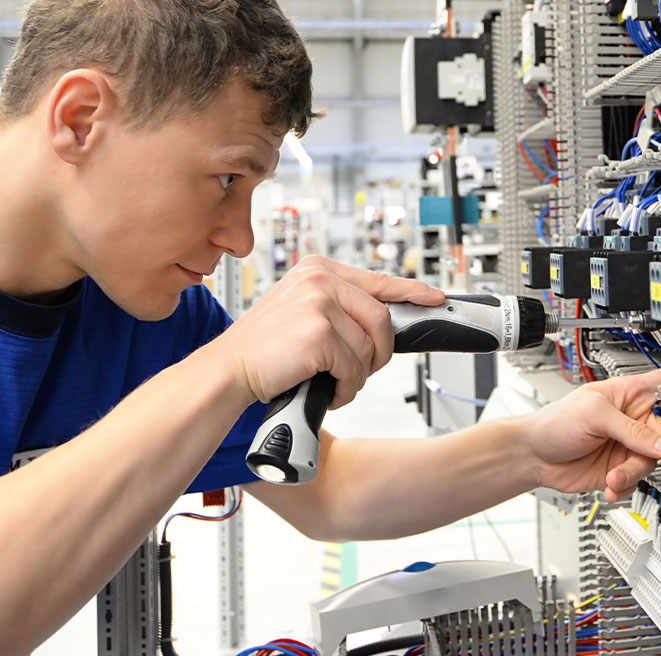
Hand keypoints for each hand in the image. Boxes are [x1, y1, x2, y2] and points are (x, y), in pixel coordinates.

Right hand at [216, 256, 444, 407]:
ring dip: (357, 376)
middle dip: (378, 355)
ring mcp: (319, 303)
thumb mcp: (301, 312)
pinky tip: (326, 390)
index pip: (377, 279)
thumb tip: (381, 321)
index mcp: (318, 269)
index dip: (411, 291)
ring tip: (332, 382)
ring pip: (369, 348)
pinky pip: (354, 368)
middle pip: (382, 319)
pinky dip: (345, 388)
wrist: (228, 370)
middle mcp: (320, 279)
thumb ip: (337, 307)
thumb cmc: (264, 349)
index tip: (433, 298)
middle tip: (359, 371)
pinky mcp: (319, 333)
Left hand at [525, 359, 660, 501]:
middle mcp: (635, 419)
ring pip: (655, 464)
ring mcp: (630, 445)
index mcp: (630, 393)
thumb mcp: (594, 416)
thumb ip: (631, 430)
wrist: (533, 455)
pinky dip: (625, 487)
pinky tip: (610, 486)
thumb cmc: (555, 422)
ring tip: (614, 476)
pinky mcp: (623, 469)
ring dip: (635, 473)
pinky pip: (639, 481)